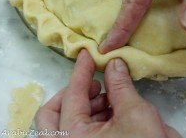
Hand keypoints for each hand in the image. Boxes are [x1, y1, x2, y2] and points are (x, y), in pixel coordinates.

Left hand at [35, 50, 180, 137]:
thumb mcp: (135, 113)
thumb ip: (120, 85)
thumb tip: (114, 63)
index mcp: (72, 137)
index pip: (71, 95)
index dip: (80, 71)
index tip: (87, 54)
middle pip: (51, 114)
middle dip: (71, 93)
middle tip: (93, 83)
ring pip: (64, 124)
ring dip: (84, 105)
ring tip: (108, 97)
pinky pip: (78, 133)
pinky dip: (91, 118)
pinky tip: (111, 111)